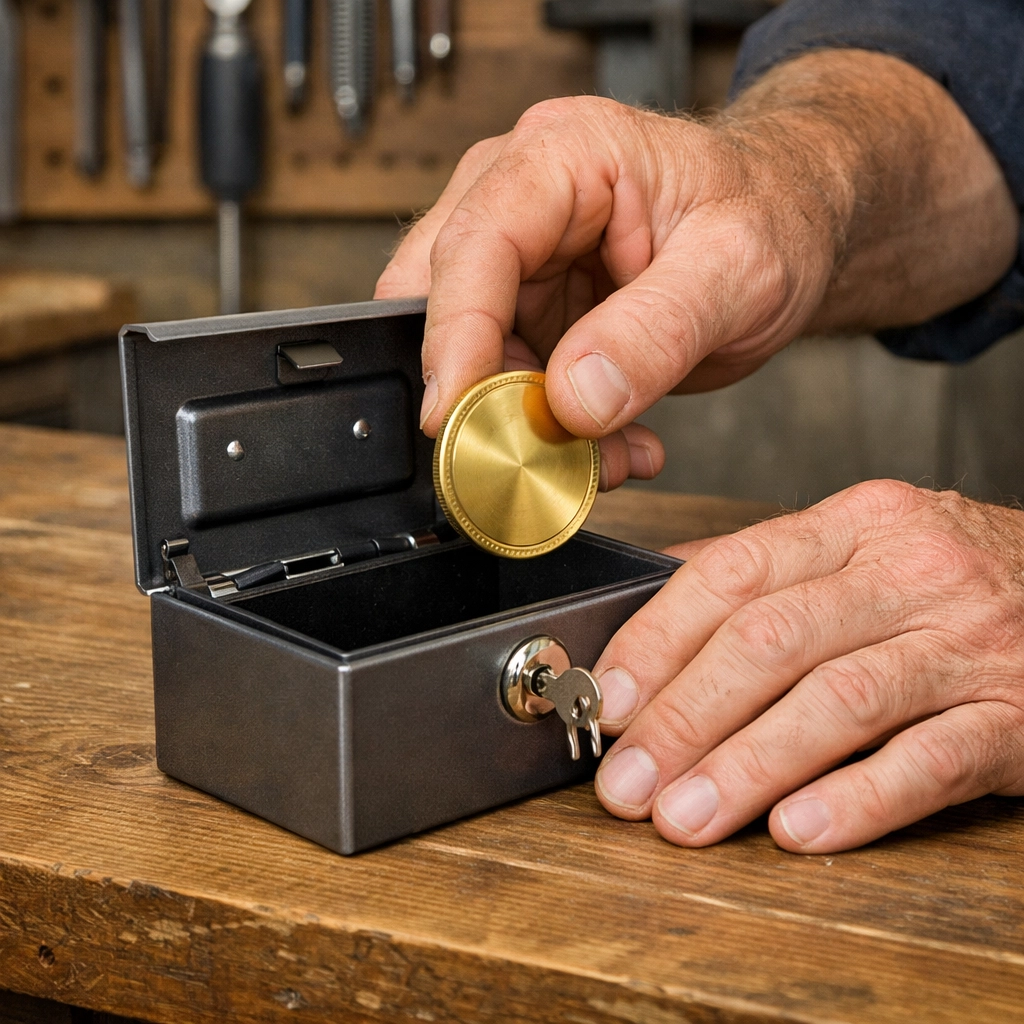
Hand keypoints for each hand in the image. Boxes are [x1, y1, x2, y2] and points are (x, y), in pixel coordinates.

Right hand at [375, 94, 840, 487]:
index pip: (476, 244)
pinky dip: (548, 429)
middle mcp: (521, 197)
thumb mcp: (739, 269)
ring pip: (472, 356)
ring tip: (603, 453)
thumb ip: (657, 331)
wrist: (788, 227)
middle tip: (531, 449)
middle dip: (480, 390)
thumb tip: (573, 398)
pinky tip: (608, 443)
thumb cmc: (771, 215)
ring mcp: (521, 258)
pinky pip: (508, 383)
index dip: (455, 337)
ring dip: (522, 422)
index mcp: (563, 154)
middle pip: (446, 302)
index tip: (455, 417)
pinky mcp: (531, 310)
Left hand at [591, 480, 1023, 851]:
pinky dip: (857, 800)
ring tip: (684, 818)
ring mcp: (967, 644)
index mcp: (857, 524)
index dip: (659, 638)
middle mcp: (911, 573)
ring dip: (749, 767)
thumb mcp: (864, 548)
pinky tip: (796, 831)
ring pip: (840, 701)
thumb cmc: (950, 583)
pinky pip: (930, 762)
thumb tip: (650, 600)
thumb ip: (765, 571)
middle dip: (686, 717)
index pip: (735, 571)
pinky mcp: (1017, 719)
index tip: (609, 697)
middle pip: (774, 639)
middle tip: (627, 781)